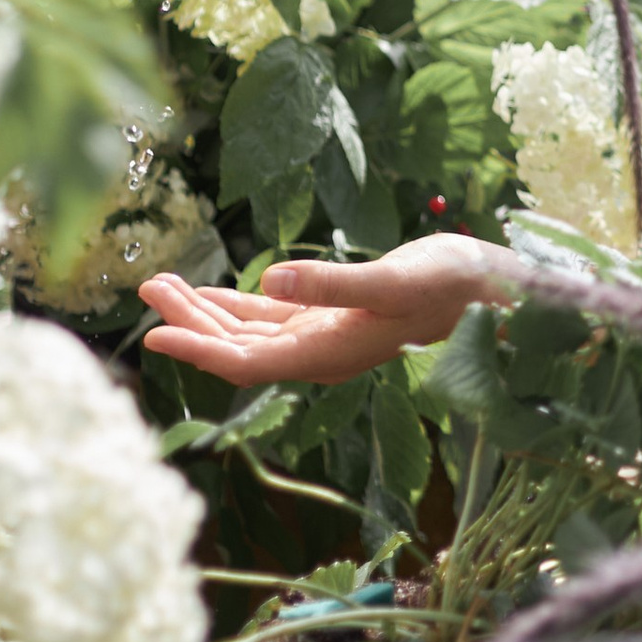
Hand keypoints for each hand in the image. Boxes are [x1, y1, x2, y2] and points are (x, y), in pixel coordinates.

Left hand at [140, 234, 507, 387]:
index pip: (245, 362)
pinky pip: (273, 316)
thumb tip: (267, 280)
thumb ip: (330, 284)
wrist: (493, 289)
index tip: (153, 334)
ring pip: (250, 330)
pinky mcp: (334, 316)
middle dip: (190, 321)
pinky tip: (214, 290)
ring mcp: (324, 336)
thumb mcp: (392, 279)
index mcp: (326, 355)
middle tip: (148, 286)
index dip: (197, 349)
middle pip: (236, 347)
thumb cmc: (450, 284)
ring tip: (163, 281)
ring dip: (207, 309)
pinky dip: (239, 303)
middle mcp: (317, 354)